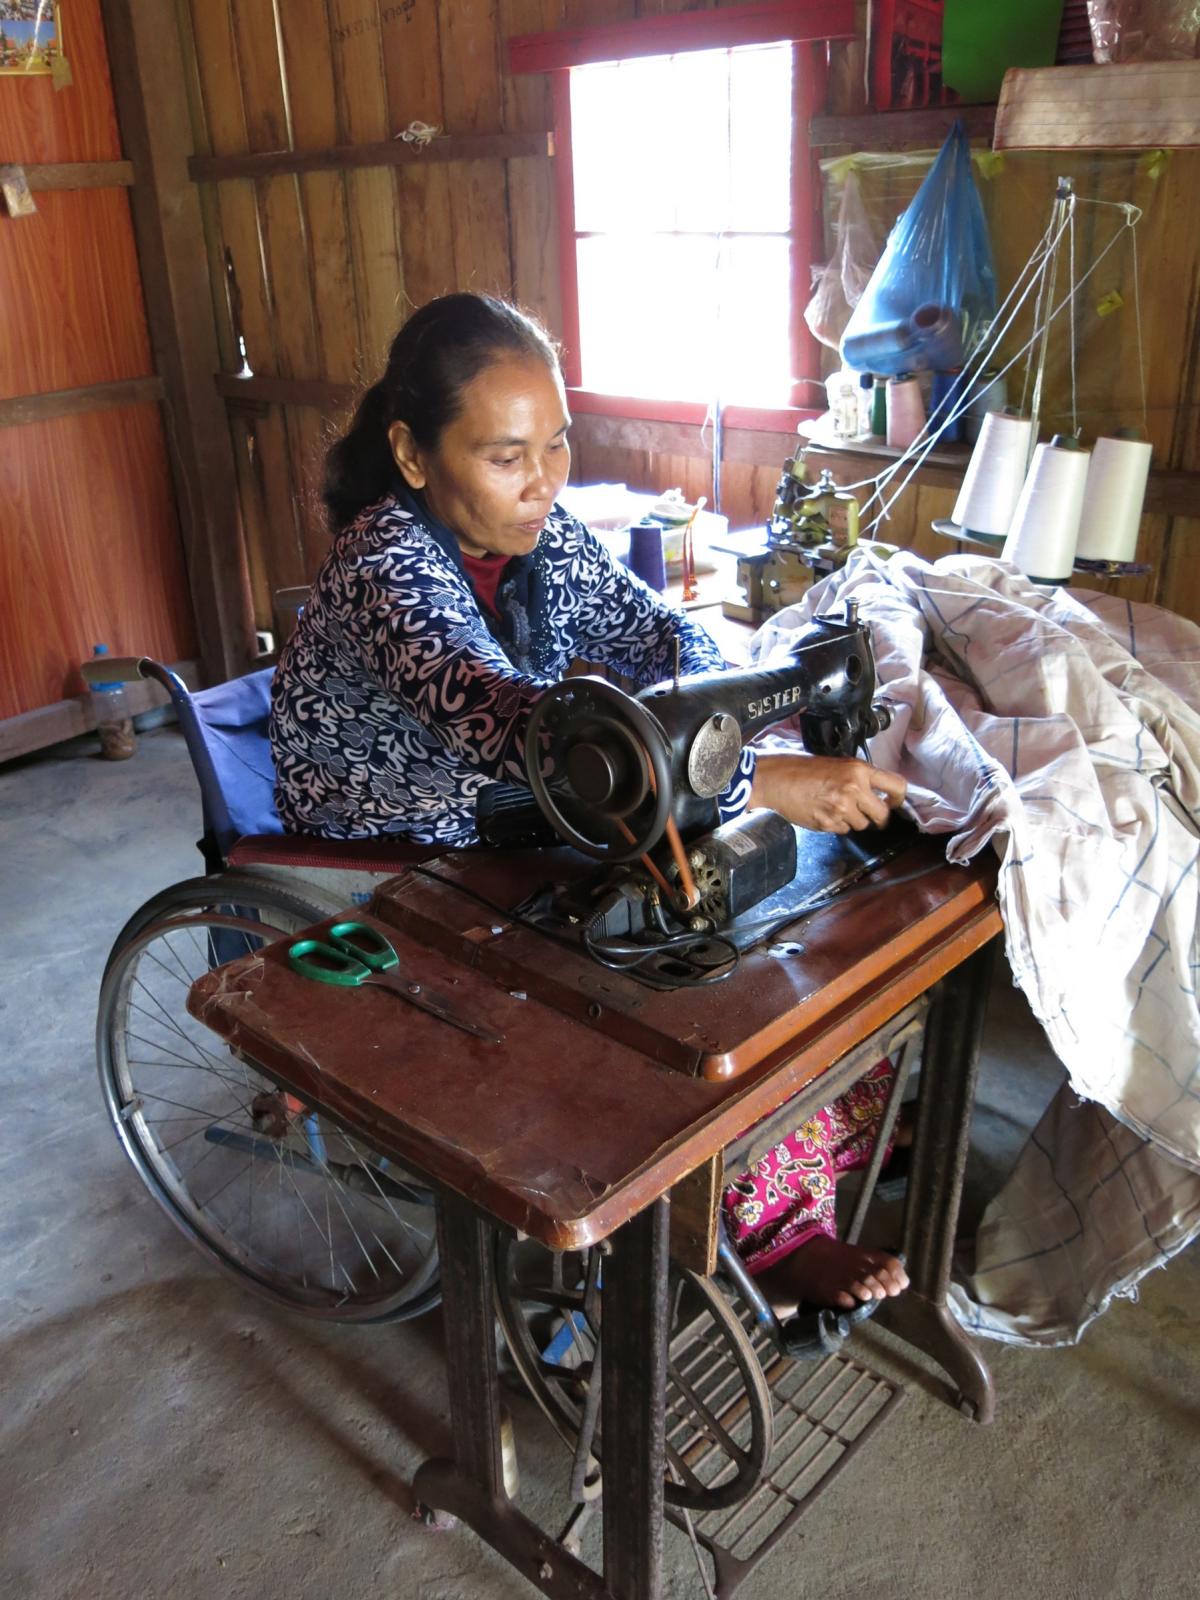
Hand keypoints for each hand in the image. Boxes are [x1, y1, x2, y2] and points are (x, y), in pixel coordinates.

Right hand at [749, 753, 905, 833]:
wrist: (775, 780)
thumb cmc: (801, 769)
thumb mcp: (837, 764)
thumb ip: (860, 777)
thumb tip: (879, 793)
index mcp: (859, 770)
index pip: (897, 786)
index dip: (898, 799)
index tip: (893, 803)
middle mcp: (854, 789)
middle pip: (882, 814)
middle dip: (877, 818)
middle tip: (867, 814)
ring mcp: (841, 808)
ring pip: (862, 825)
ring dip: (852, 820)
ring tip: (834, 806)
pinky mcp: (828, 823)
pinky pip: (843, 830)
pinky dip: (836, 824)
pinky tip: (822, 812)